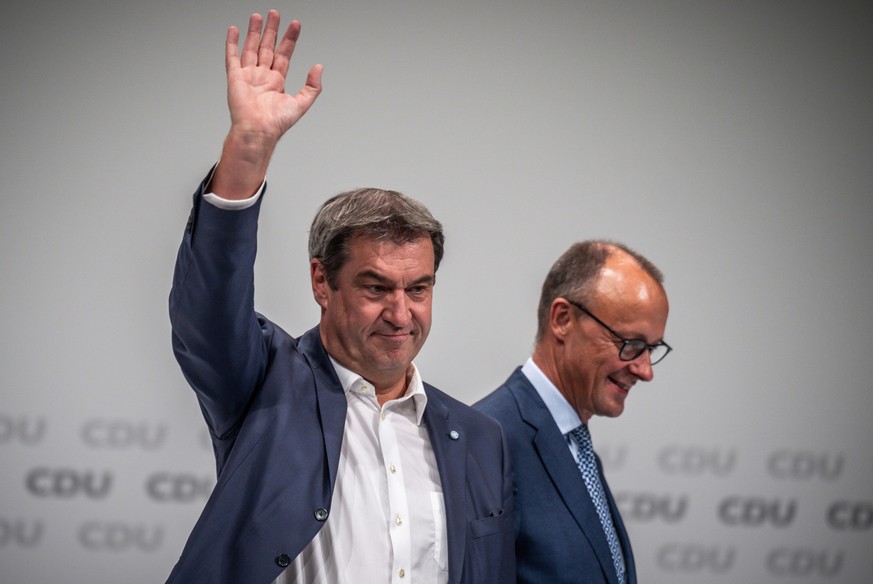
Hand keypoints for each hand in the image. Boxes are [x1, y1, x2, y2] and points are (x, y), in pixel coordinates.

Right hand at [226, 10, 321, 143]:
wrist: (258, 130)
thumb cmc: (276, 123)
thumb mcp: (302, 103)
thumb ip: (312, 86)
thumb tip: (319, 67)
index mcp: (277, 82)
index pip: (284, 54)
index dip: (290, 39)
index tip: (295, 25)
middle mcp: (262, 77)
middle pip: (268, 47)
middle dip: (272, 30)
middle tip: (275, 14)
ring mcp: (248, 75)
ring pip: (251, 48)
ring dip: (254, 32)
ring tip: (257, 16)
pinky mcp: (235, 77)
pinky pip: (232, 57)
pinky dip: (232, 43)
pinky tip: (234, 31)